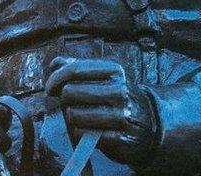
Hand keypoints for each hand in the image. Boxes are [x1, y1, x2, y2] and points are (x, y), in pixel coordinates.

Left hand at [44, 58, 158, 165]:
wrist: (150, 125)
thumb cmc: (119, 100)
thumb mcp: (106, 78)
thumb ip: (80, 69)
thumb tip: (55, 63)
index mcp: (115, 71)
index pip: (74, 70)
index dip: (55, 79)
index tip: (50, 88)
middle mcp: (120, 91)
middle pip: (70, 92)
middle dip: (64, 100)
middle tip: (70, 105)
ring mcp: (122, 115)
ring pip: (74, 114)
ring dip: (71, 119)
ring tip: (81, 119)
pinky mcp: (120, 138)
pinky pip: (83, 134)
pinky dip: (80, 134)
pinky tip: (88, 132)